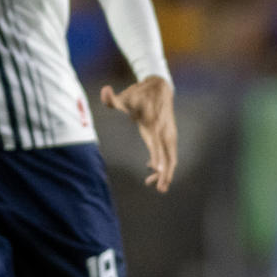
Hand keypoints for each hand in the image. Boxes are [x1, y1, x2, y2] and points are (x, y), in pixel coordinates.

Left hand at [100, 76, 176, 191]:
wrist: (160, 88)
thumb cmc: (139, 94)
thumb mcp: (125, 96)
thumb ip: (112, 98)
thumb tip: (104, 91)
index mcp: (154, 124)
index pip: (157, 143)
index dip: (158, 156)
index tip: (159, 169)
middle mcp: (164, 131)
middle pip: (169, 156)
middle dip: (165, 173)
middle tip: (159, 189)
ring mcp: (169, 134)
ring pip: (172, 158)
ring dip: (165, 173)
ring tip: (153, 185)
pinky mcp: (170, 137)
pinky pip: (171, 155)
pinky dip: (165, 164)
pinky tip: (150, 169)